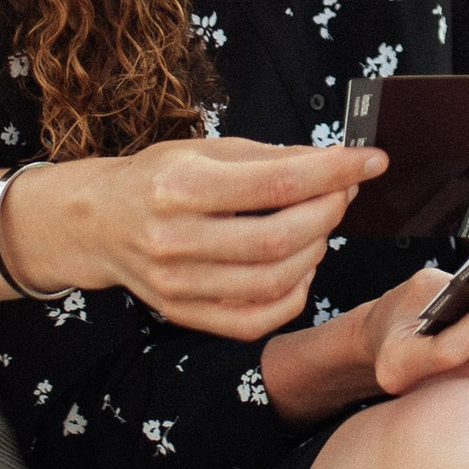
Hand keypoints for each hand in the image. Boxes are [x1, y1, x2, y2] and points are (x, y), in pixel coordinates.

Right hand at [10, 133, 384, 335]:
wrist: (97, 222)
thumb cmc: (157, 179)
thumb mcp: (206, 150)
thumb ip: (270, 158)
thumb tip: (334, 165)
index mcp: (181, 186)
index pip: (276, 183)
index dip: (333, 173)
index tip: (370, 161)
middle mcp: (175, 239)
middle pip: (278, 239)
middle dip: (328, 214)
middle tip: (342, 194)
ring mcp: (178, 284)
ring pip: (273, 281)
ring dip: (315, 251)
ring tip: (317, 226)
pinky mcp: (185, 314)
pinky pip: (257, 318)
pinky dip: (294, 293)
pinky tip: (298, 265)